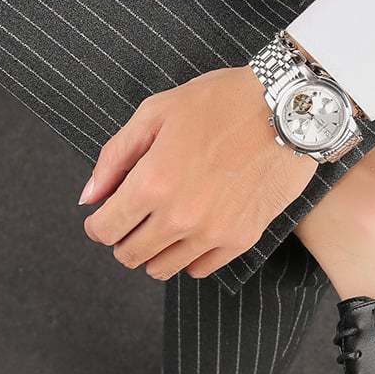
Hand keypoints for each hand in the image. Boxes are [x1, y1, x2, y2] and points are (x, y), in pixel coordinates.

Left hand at [79, 66, 316, 278]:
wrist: (285, 112)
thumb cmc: (220, 103)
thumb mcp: (155, 113)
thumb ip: (114, 158)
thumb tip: (89, 199)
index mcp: (152, 182)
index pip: (105, 229)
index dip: (98, 225)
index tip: (105, 217)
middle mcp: (179, 217)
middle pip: (130, 255)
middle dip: (123, 239)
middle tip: (134, 219)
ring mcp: (212, 233)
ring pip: (162, 269)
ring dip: (154, 252)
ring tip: (165, 226)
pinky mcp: (240, 240)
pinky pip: (199, 269)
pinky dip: (188, 257)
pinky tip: (193, 232)